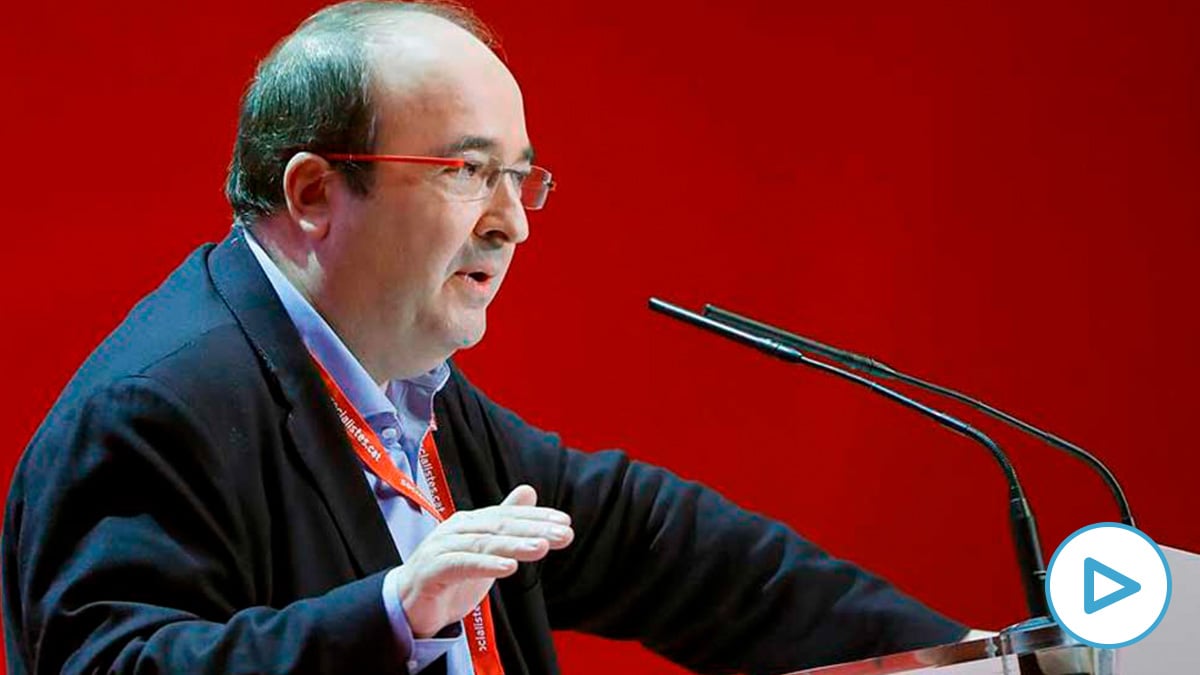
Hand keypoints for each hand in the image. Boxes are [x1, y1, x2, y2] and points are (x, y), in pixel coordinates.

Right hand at [394, 485, 572, 637]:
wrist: (408, 604)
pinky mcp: (431, 571)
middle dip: (534, 529)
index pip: (507, 516)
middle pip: (499, 526)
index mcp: (470, 522)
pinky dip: (485, 565)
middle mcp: (456, 529)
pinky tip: (509, 568)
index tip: (565, 523)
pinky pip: (461, 565)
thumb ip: (504, 522)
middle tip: (564, 534)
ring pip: (483, 543)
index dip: (537, 518)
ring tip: (542, 547)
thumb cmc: (448, 574)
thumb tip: (529, 490)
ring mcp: (442, 548)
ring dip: (515, 545)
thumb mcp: (483, 548)